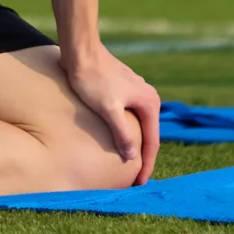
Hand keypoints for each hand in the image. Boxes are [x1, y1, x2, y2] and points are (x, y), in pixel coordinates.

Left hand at [64, 48, 161, 184]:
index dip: (147, 164)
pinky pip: (129, 116)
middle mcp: (147, 96)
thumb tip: (132, 156)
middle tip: (134, 180)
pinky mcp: (122, 89)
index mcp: (149, 102)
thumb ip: (122, 133)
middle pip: (147, 134)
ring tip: (127, 163)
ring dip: (134, 143)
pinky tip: (116, 139)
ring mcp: (135, 91)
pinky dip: (126, 131)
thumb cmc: (93, 79)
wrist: (81, 50)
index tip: (140, 184)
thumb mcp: (108, 109)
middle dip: (142, 157)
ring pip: (137, 125)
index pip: (152, 141)